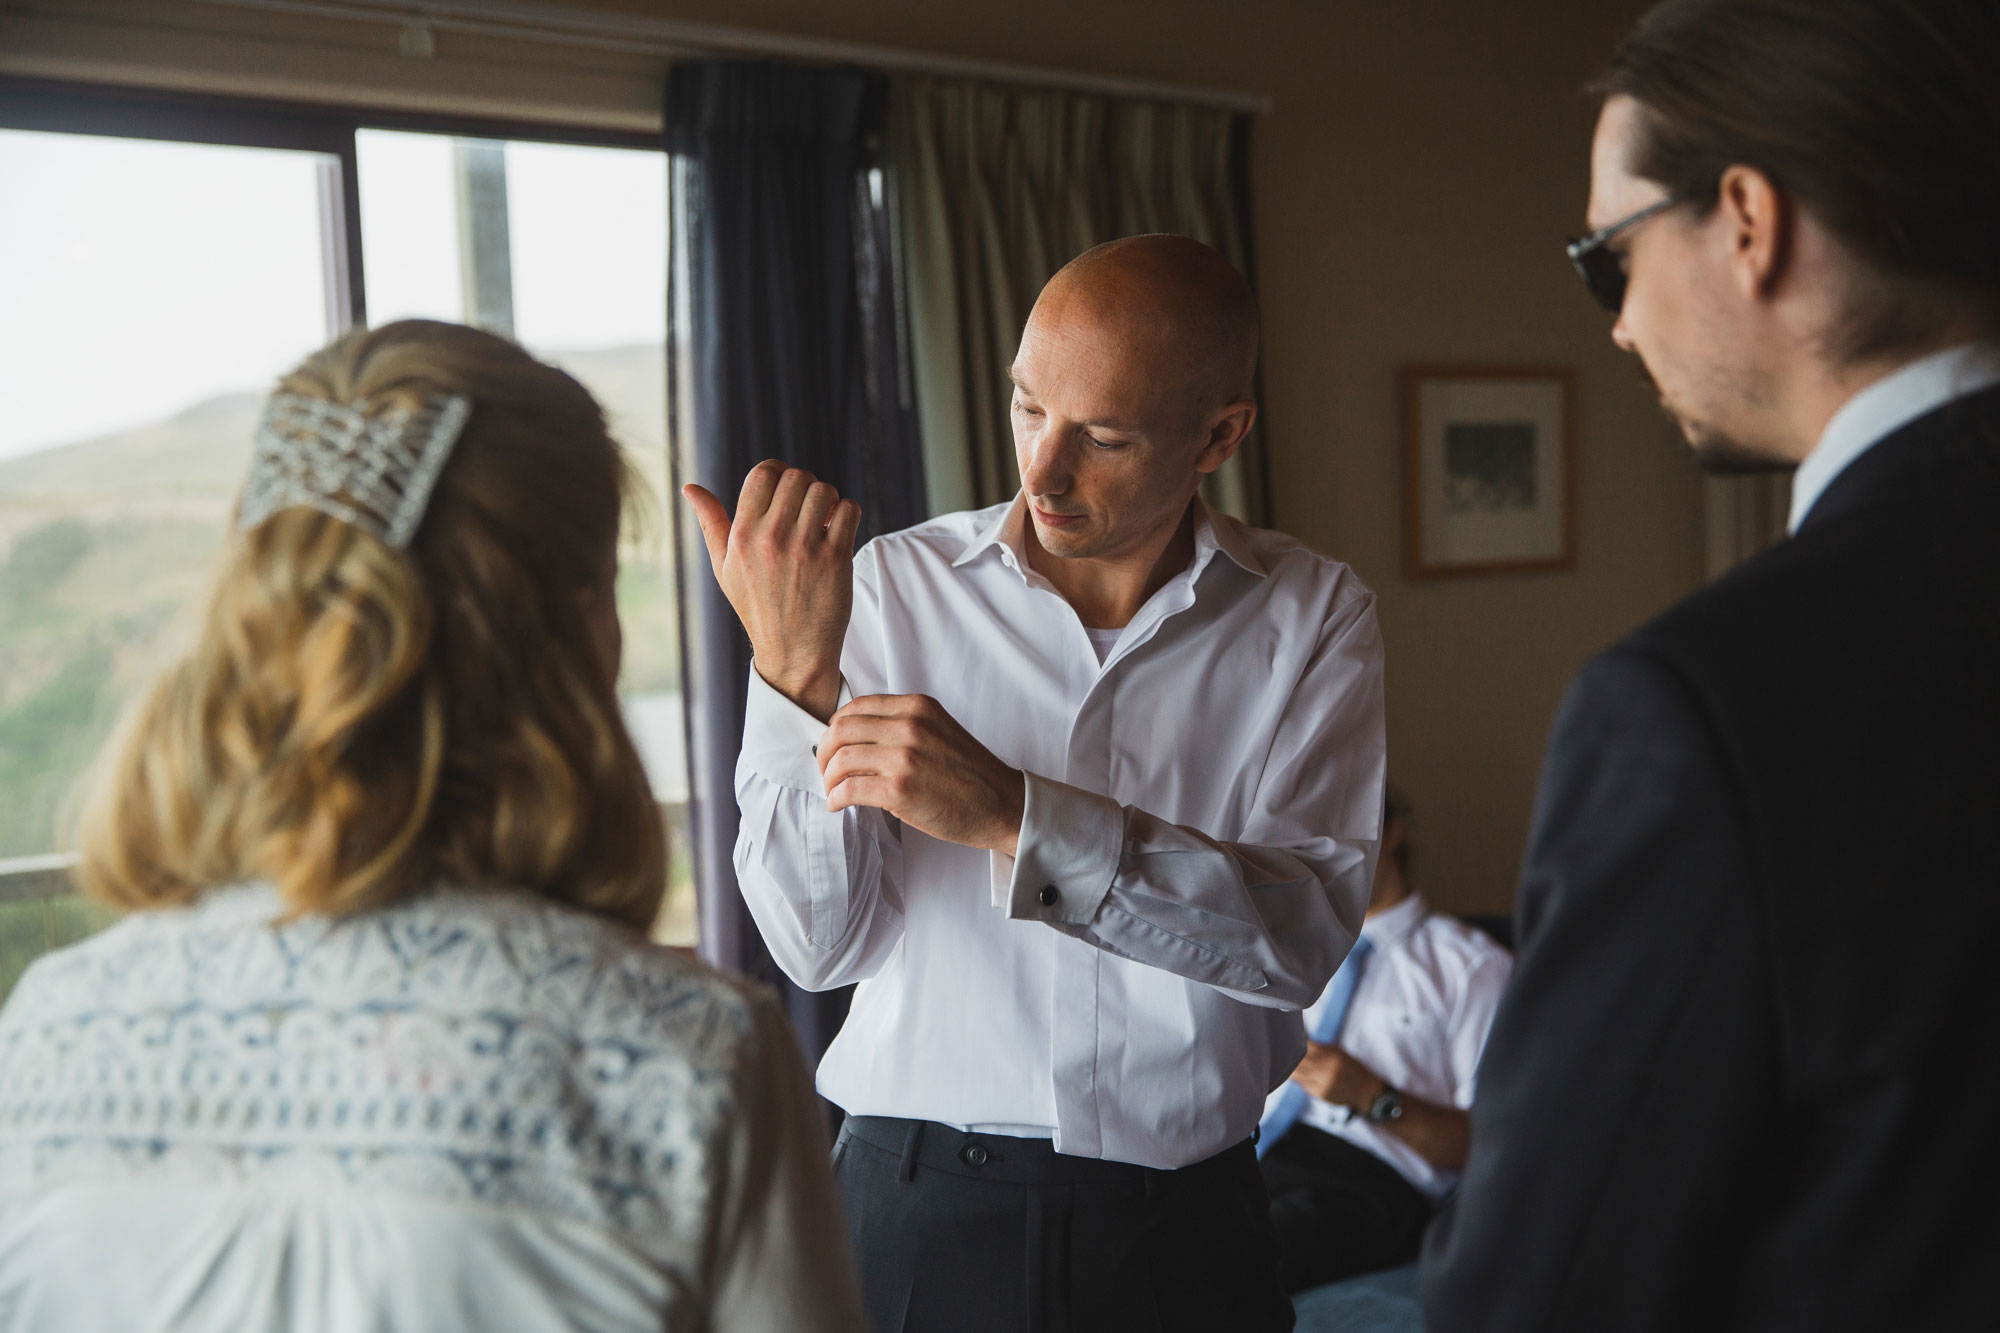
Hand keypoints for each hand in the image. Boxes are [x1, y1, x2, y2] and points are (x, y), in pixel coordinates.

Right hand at [684, 462, 860, 720]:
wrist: (793, 653)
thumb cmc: (757, 607)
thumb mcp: (724, 568)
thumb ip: (710, 523)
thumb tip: (689, 487)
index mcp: (742, 536)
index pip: (763, 473)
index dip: (778, 471)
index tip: (785, 489)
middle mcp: (771, 538)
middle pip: (796, 477)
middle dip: (805, 485)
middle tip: (806, 507)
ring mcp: (805, 548)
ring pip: (823, 490)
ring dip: (827, 499)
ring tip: (823, 519)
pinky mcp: (835, 559)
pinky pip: (848, 510)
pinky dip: (847, 513)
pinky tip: (837, 530)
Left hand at [817, 694, 1026, 854]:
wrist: (1001, 804)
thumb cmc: (970, 774)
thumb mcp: (938, 730)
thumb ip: (903, 726)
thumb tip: (858, 739)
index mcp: (917, 707)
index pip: (856, 707)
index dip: (835, 728)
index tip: (833, 745)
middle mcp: (909, 727)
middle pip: (841, 730)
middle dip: (824, 752)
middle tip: (825, 769)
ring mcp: (904, 758)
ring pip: (841, 759)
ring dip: (828, 778)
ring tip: (832, 790)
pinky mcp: (899, 790)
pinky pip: (849, 789)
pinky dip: (836, 797)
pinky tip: (838, 804)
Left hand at [1289, 1041, 1387, 1109]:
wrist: (1366, 1090)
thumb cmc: (1350, 1068)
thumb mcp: (1338, 1053)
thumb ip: (1320, 1049)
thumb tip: (1299, 1042)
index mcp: (1330, 1054)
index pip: (1304, 1046)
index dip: (1292, 1043)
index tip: (1284, 1041)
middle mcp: (1325, 1068)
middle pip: (1298, 1061)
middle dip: (1287, 1056)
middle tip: (1278, 1052)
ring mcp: (1322, 1082)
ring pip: (1297, 1074)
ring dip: (1289, 1069)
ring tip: (1282, 1063)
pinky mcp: (1320, 1093)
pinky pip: (1303, 1084)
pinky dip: (1299, 1079)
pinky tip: (1296, 1075)